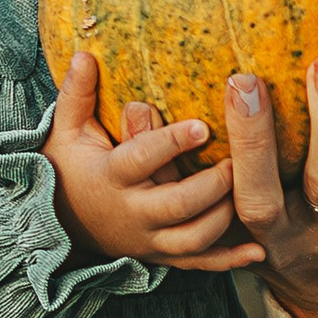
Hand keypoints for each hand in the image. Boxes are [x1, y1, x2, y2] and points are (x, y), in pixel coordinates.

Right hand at [44, 46, 264, 272]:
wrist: (58, 225)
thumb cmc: (69, 168)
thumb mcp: (66, 131)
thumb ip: (76, 94)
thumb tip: (82, 54)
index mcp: (111, 177)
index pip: (142, 160)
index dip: (172, 144)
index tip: (203, 126)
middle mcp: (132, 213)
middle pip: (178, 206)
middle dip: (213, 185)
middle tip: (239, 160)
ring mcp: (149, 240)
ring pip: (193, 239)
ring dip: (224, 218)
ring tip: (248, 190)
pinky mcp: (161, 256)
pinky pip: (198, 263)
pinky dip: (229, 260)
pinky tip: (258, 250)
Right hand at [225, 36, 317, 317]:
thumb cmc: (293, 247)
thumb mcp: (246, 232)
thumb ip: (210, 183)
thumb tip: (147, 111)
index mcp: (260, 239)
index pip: (234, 201)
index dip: (227, 154)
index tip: (221, 96)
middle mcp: (299, 235)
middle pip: (271, 194)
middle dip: (256, 139)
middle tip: (249, 82)